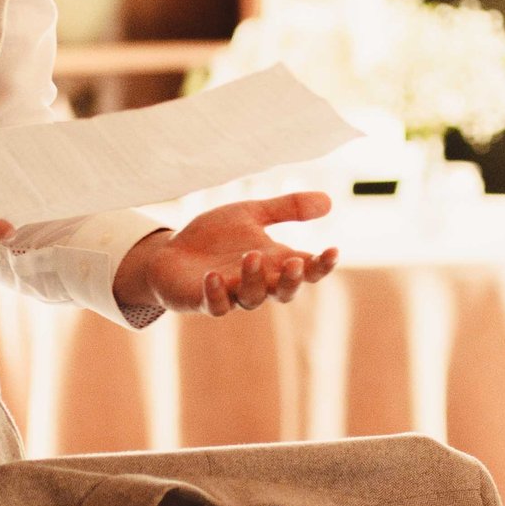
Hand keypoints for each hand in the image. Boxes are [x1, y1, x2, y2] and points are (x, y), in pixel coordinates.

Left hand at [112, 192, 338, 317]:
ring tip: (251, 256)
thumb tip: (329, 200)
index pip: (306, 269)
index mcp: (274, 262)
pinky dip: (217, 293)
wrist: (171, 252)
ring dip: (254, 279)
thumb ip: (287, 208)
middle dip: (291, 280)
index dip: (322, 264)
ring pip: (252, 298)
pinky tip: (214, 276)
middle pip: (284, 292)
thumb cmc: (215, 237)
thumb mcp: (251, 213)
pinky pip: (215, 305)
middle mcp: (258, 282)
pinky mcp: (204, 300)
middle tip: (295, 263)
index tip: (333, 249)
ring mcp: (232, 294)